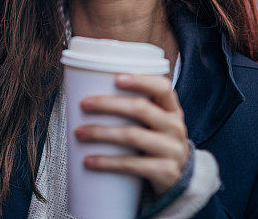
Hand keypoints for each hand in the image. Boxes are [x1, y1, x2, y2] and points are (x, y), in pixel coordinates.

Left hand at [75, 73, 189, 194]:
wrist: (179, 179)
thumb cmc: (157, 142)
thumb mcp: (157, 123)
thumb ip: (137, 108)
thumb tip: (90, 93)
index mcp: (172, 109)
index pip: (162, 88)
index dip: (140, 80)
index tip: (116, 78)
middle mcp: (175, 127)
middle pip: (141, 109)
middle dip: (108, 104)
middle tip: (84, 104)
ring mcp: (172, 150)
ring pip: (132, 136)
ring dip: (101, 132)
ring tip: (79, 132)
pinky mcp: (165, 173)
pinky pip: (131, 165)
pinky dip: (106, 162)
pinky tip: (89, 160)